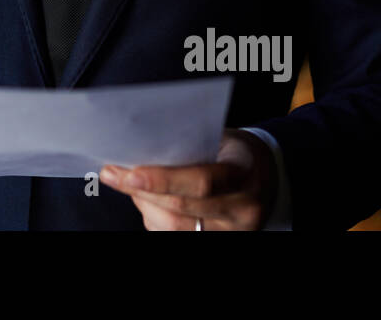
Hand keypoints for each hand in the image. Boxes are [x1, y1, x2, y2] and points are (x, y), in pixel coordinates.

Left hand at [99, 129, 277, 230]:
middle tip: (113, 174)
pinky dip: (154, 219)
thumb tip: (141, 147)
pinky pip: (176, 236)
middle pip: (181, 207)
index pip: (201, 182)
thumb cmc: (236, 153)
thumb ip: (188, 146)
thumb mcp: (222, 140)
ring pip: (174, 226)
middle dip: (140, 190)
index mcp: (243, 175)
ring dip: (143, 205)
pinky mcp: (218, 241)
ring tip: (129, 184)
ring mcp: (230, 232)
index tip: (129, 172)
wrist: (267, 177)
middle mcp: (241, 210)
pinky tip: (146, 201)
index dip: (162, 180)